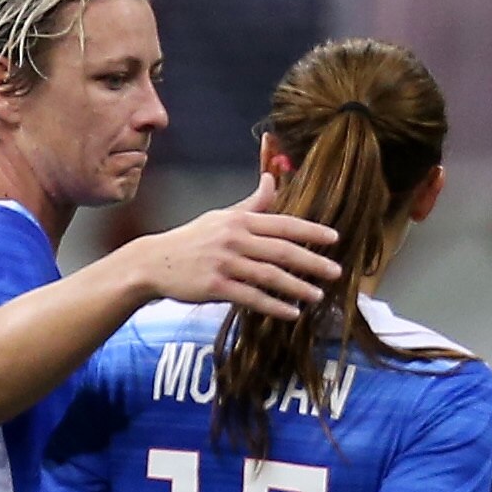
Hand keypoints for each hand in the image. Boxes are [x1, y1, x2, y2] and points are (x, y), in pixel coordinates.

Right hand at [133, 174, 341, 319]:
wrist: (154, 263)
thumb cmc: (191, 240)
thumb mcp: (220, 216)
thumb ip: (251, 204)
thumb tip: (272, 179)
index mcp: (238, 220)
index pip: (283, 224)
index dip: (311, 232)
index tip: (334, 240)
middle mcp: (234, 239)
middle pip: (282, 251)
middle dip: (313, 262)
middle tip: (336, 272)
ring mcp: (224, 263)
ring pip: (270, 276)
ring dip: (298, 287)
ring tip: (318, 296)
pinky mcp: (215, 287)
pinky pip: (252, 298)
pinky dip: (274, 306)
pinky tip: (292, 313)